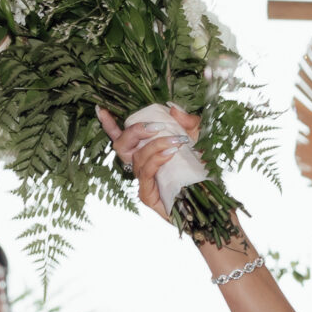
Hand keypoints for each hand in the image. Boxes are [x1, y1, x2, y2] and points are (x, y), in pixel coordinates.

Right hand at [98, 104, 202, 225]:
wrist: (210, 202)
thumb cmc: (201, 171)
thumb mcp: (199, 140)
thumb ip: (188, 123)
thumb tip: (173, 109)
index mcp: (145, 152)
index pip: (122, 138)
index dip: (109, 125)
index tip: (101, 110)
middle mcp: (140, 166)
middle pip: (122, 145)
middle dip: (135, 131)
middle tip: (156, 126)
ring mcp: (142, 181)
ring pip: (137, 157)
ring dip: (155, 145)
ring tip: (176, 141)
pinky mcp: (147, 195)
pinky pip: (146, 173)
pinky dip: (156, 160)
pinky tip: (170, 153)